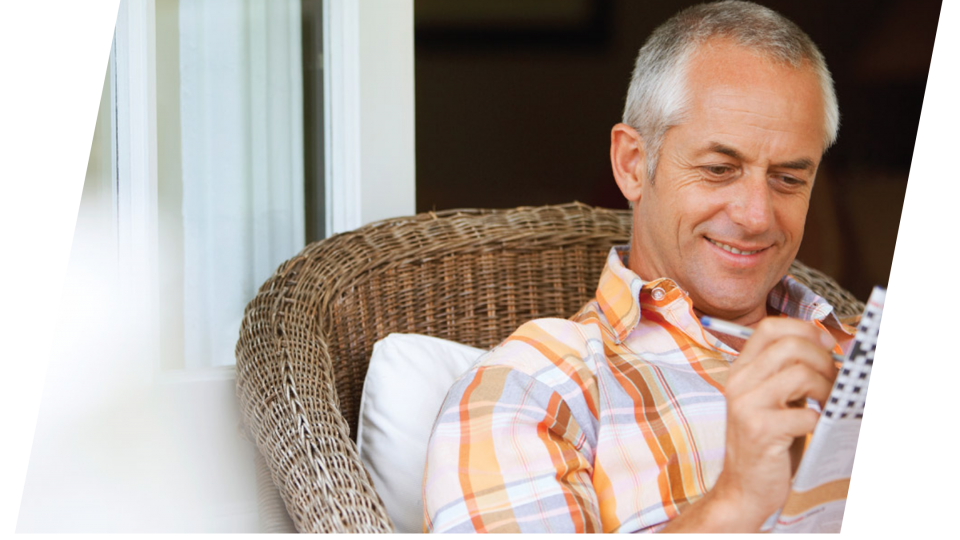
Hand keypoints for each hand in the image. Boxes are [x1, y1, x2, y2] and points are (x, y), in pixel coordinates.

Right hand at [710, 318, 837, 529]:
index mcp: (741, 371)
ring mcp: (747, 406)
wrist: (744, 488)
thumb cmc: (767, 444)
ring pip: (800, 374)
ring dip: (827, 388)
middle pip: (790, 346)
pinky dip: (820, 420)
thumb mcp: (772, 400)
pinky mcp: (760, 431)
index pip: (770, 328)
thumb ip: (789, 374)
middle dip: (824, 360)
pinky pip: (806, 413)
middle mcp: (738, 383)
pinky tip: (816, 428)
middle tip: (834, 381)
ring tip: (829, 404)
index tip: (826, 345)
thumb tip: (831, 349)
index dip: (805, 330)